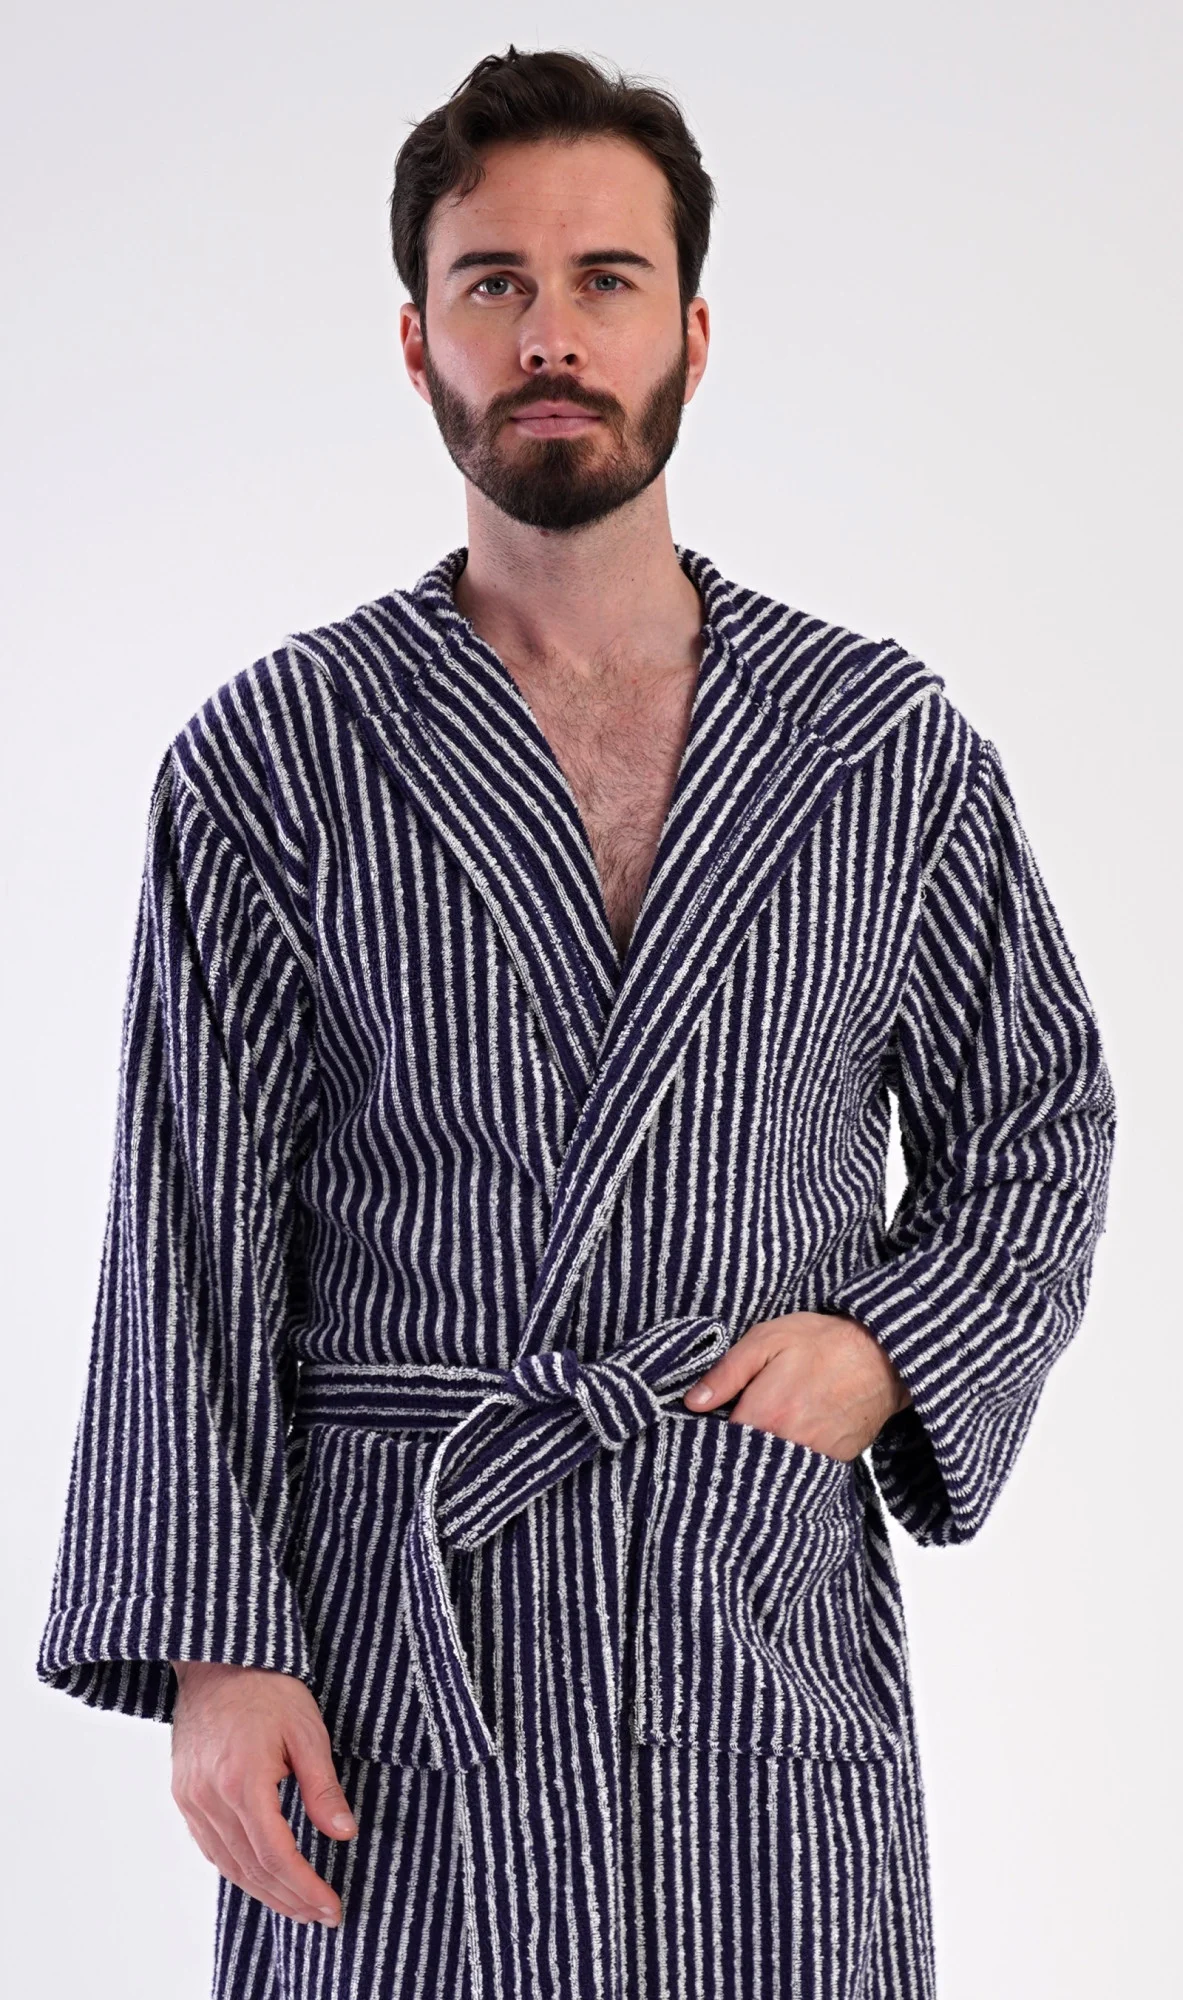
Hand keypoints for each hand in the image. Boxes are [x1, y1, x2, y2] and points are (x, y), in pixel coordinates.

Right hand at [169, 1660, 355, 1925]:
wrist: (217, 1658)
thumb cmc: (268, 1687)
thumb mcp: (307, 1731)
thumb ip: (323, 1788)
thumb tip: (344, 1834)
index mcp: (242, 1781)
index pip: (277, 1855)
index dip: (306, 1887)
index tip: (332, 1907)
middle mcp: (209, 1798)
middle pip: (252, 1869)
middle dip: (290, 1899)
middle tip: (322, 1916)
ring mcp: (190, 1799)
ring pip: (229, 1865)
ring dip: (265, 1892)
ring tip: (298, 1907)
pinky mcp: (183, 1795)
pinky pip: (211, 1848)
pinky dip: (238, 1870)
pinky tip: (262, 1879)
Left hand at [682, 1310, 911, 1461]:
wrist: (883, 1357)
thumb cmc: (822, 1343)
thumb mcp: (766, 1340)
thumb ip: (726, 1372)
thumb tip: (692, 1403)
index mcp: (764, 1414)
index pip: (718, 1443)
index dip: (707, 1434)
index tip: (704, 1425)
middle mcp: (786, 1445)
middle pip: (743, 1462)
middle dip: (732, 1451)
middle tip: (733, 1429)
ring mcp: (812, 1458)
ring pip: (770, 1471)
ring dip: (759, 1460)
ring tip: (760, 1436)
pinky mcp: (833, 1464)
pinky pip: (798, 1472)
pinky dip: (786, 1463)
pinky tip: (784, 1442)